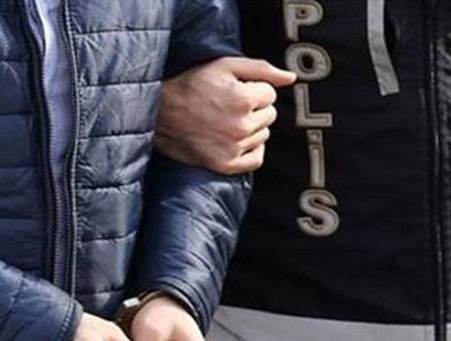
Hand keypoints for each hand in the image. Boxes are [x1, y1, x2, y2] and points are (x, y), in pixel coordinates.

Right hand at [155, 57, 295, 175]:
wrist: (160, 115)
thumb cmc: (191, 86)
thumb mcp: (224, 66)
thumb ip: (261, 69)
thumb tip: (291, 78)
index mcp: (243, 99)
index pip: (270, 94)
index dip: (253, 90)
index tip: (233, 91)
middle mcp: (241, 126)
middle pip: (270, 115)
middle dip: (254, 108)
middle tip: (228, 106)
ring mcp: (234, 148)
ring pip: (263, 135)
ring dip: (251, 128)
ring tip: (226, 121)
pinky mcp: (226, 165)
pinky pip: (256, 158)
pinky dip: (251, 150)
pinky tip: (235, 140)